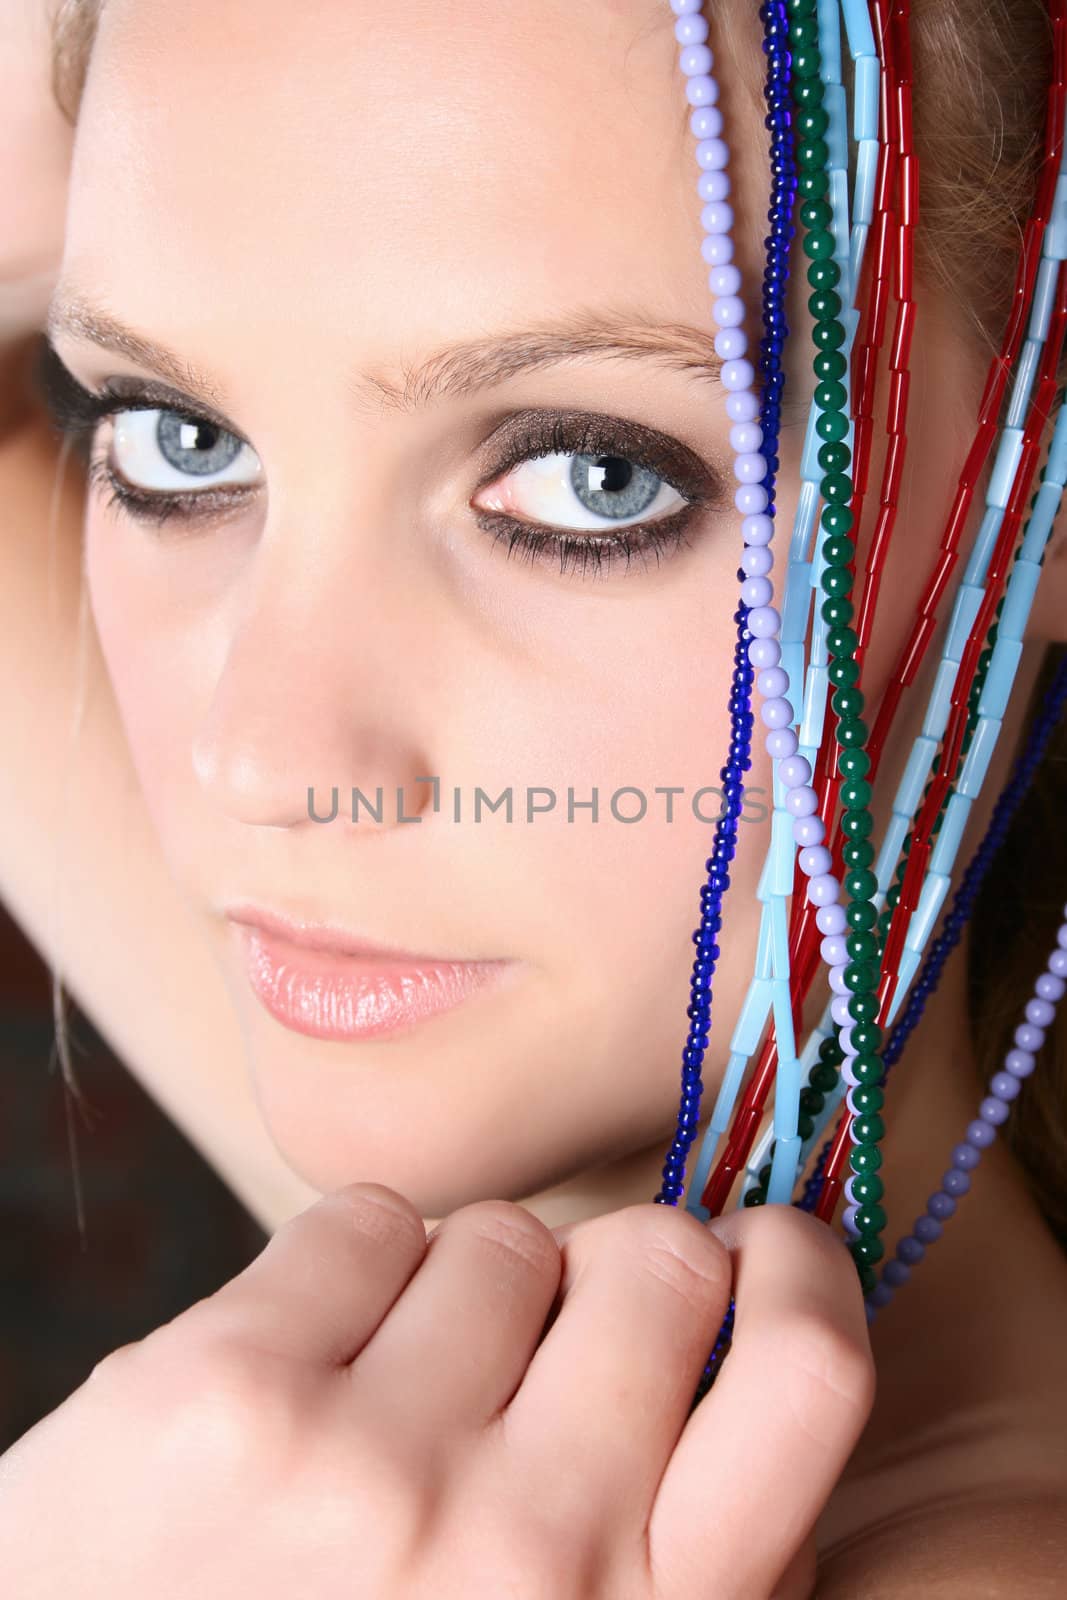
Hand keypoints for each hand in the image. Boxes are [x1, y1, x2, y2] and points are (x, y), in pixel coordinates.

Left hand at [0, 1183, 874, 1598]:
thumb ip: (678, 1562)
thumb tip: (743, 1368)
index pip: (807, 1377)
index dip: (801, 1272)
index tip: (763, 1249)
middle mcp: (523, 1551)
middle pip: (655, 1254)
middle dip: (610, 1270)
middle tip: (547, 1332)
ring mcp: (366, 1468)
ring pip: (499, 1234)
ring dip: (462, 1289)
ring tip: (393, 1394)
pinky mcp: (223, 1393)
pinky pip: (364, 1221)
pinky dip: (347, 1276)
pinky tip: (299, 1378)